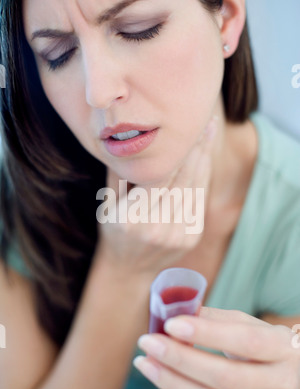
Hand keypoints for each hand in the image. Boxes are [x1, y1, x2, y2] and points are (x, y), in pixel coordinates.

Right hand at [96, 118, 216, 277]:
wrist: (128, 268)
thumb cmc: (114, 230)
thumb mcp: (107, 202)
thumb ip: (119, 172)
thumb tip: (127, 137)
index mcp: (130, 219)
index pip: (157, 177)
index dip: (173, 151)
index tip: (182, 127)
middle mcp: (155, 229)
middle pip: (181, 180)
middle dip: (194, 149)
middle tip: (204, 121)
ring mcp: (176, 236)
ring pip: (195, 189)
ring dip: (203, 160)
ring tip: (207, 133)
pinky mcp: (190, 238)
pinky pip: (199, 201)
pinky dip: (203, 178)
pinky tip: (204, 159)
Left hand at [134, 307, 299, 388]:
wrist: (283, 377)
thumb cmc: (258, 342)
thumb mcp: (246, 323)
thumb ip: (214, 318)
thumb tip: (176, 311)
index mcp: (282, 348)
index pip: (246, 341)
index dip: (207, 333)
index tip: (171, 324)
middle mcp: (280, 383)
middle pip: (226, 377)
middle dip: (181, 359)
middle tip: (148, 342)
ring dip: (172, 381)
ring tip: (145, 361)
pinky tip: (159, 374)